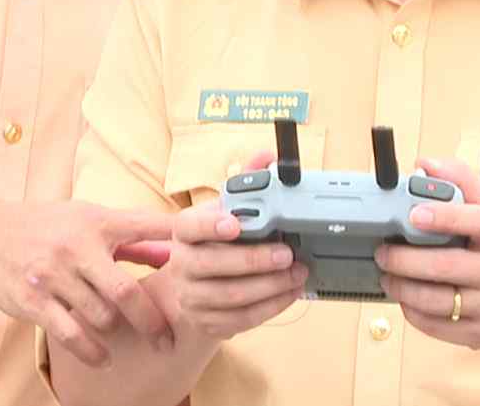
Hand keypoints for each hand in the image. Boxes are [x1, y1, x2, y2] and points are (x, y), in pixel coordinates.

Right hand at [0, 200, 176, 366]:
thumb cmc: (49, 226)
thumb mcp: (89, 218)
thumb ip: (132, 236)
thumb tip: (175, 248)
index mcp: (98, 223)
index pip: (150, 226)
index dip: (184, 233)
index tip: (223, 238)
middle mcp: (77, 248)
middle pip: (126, 292)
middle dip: (152, 321)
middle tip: (168, 339)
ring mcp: (54, 276)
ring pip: (101, 316)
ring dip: (118, 331)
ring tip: (126, 338)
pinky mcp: (34, 301)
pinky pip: (72, 335)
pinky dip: (92, 351)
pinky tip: (103, 357)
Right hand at [156, 151, 307, 342]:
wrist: (194, 290)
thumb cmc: (214, 244)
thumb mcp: (224, 213)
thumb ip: (245, 184)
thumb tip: (268, 156)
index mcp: (184, 233)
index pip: (189, 226)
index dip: (210, 225)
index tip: (235, 223)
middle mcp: (182, 265)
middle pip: (214, 264)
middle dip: (255, 259)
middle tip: (287, 253)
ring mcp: (192, 297)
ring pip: (232, 295)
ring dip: (271, 285)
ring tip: (298, 272)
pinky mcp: (208, 323)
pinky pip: (243, 318)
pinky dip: (272, 306)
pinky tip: (290, 292)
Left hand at [374, 158, 479, 350]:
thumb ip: (461, 180)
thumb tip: (425, 164)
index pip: (477, 221)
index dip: (445, 216)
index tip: (414, 213)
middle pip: (446, 267)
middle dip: (405, 260)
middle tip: (383, 251)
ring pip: (438, 301)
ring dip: (402, 288)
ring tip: (386, 276)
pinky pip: (438, 327)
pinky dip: (413, 312)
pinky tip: (405, 299)